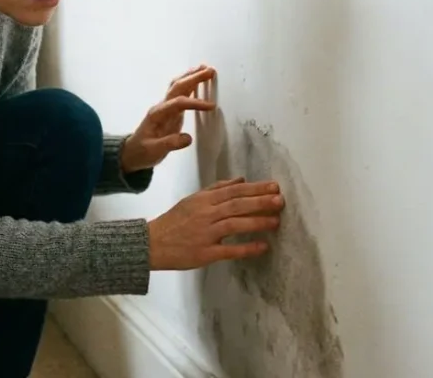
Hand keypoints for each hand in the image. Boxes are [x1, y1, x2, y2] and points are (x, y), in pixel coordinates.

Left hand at [121, 64, 217, 172]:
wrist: (133, 153)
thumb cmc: (143, 152)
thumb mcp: (154, 151)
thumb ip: (170, 144)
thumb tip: (188, 138)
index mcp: (158, 115)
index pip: (178, 103)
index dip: (195, 103)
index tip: (211, 106)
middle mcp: (162, 107)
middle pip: (177, 87)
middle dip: (193, 78)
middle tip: (210, 70)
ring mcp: (166, 108)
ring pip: (178, 87)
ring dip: (191, 76)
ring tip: (205, 68)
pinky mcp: (171, 112)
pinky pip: (181, 94)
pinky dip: (190, 85)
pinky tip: (198, 81)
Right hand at [147, 177, 283, 269]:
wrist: (151, 243)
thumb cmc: (174, 221)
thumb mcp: (193, 200)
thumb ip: (217, 189)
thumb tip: (241, 179)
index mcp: (203, 200)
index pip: (233, 191)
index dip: (255, 188)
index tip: (274, 186)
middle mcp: (205, 214)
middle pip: (236, 205)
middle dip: (260, 202)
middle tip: (280, 200)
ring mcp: (205, 233)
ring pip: (234, 224)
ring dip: (256, 222)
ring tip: (276, 221)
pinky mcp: (205, 253)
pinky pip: (229, 250)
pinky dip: (246, 248)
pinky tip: (262, 246)